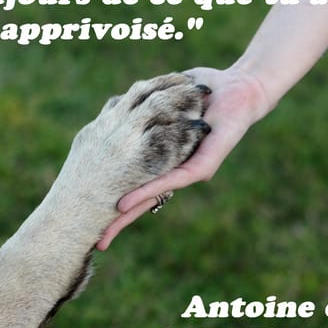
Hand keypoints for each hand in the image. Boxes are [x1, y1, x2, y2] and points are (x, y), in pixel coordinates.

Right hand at [96, 66, 269, 249]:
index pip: (136, 180)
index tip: (88, 211)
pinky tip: (126, 204)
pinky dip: (148, 191)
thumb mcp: (166, 97)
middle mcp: (176, 168)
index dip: (114, 195)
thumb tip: (113, 108)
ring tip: (105, 226)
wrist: (239, 86)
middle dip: (119, 220)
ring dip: (129, 212)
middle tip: (97, 242)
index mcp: (165, 155)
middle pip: (144, 198)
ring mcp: (189, 170)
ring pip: (154, 195)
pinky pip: (171, 181)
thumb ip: (143, 107)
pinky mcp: (202, 168)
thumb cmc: (203, 89)